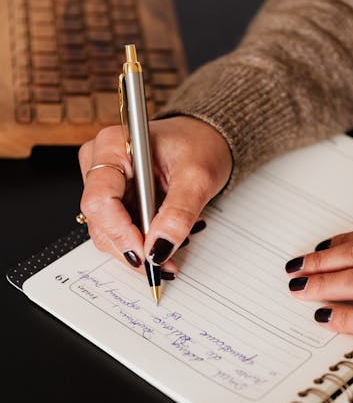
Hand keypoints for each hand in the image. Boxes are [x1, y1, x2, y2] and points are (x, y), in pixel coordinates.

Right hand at [78, 116, 232, 276]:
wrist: (203, 140)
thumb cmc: (199, 145)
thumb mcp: (198, 177)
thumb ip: (179, 213)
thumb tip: (159, 248)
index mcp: (113, 146)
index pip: (100, 199)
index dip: (120, 231)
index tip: (146, 252)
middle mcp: (100, 162)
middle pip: (99, 220)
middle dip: (131, 247)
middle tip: (164, 262)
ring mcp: (103, 182)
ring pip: (106, 231)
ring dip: (137, 249)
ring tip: (170, 250)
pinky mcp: (112, 198)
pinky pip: (117, 230)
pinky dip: (139, 243)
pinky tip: (162, 241)